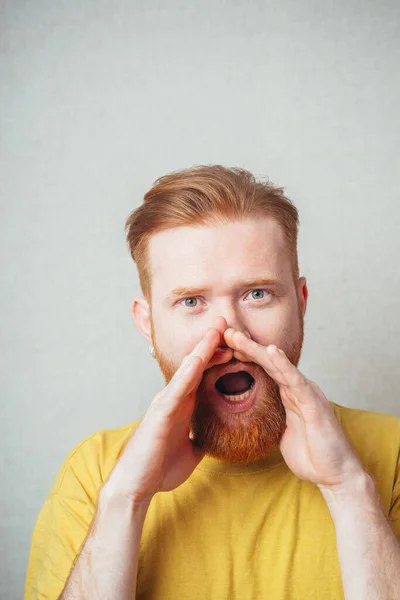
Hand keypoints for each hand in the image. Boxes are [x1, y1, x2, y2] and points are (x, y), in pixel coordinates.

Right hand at [101, 320, 227, 505]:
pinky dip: (188, 372)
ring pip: (187, 369)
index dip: (217, 357)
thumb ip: (202, 438)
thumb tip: (217, 438)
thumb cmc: (159, 467)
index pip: (203, 374)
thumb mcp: (191, 451)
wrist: (136, 486)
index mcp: (183, 405)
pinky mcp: (160, 413)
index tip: (235, 343)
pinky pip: (177, 388)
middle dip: (211, 343)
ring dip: (202, 348)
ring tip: (217, 329)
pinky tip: (199, 358)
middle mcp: (174, 398)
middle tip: (227, 322)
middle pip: (196, 364)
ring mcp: (166, 402)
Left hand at [223, 328, 364, 491]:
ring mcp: (306, 393)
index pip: (263, 369)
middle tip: (224, 331)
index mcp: (289, 395)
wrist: (336, 475)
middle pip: (267, 361)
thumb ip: (270, 420)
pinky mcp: (313, 403)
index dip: (243, 356)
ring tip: (236, 336)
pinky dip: (284, 365)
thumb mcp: (281, 434)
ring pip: (277, 365)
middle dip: (244, 346)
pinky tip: (272, 351)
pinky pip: (295, 380)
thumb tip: (250, 420)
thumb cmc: (312, 455)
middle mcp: (297, 388)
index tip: (221, 346)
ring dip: (256, 349)